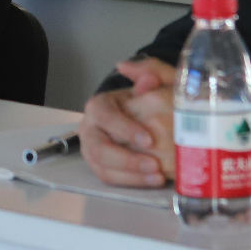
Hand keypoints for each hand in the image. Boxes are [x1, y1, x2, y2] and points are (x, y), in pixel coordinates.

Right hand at [78, 57, 179, 186]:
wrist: (152, 119)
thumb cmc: (154, 100)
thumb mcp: (159, 81)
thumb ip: (149, 70)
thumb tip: (126, 67)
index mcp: (100, 105)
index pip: (104, 115)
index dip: (123, 128)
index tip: (149, 140)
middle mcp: (91, 128)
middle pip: (98, 147)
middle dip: (126, 159)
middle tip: (154, 164)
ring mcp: (93, 149)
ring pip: (103, 166)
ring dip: (131, 174)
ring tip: (157, 176)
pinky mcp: (102, 167)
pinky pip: (110, 178)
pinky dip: (132, 182)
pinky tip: (154, 180)